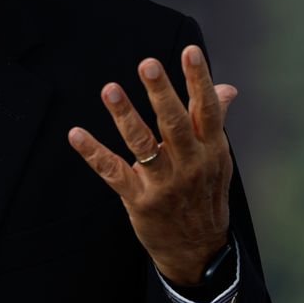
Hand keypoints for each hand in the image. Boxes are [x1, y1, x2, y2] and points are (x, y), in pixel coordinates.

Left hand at [68, 45, 236, 284]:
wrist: (198, 251)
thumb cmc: (205, 194)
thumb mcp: (217, 159)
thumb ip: (214, 120)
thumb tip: (227, 86)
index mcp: (210, 149)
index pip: (207, 110)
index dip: (199, 80)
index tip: (190, 51)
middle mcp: (190, 165)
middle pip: (175, 123)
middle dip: (161, 93)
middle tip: (147, 63)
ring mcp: (164, 184)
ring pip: (143, 145)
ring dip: (125, 116)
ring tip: (110, 89)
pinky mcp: (139, 199)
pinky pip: (113, 172)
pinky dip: (93, 153)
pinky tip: (76, 134)